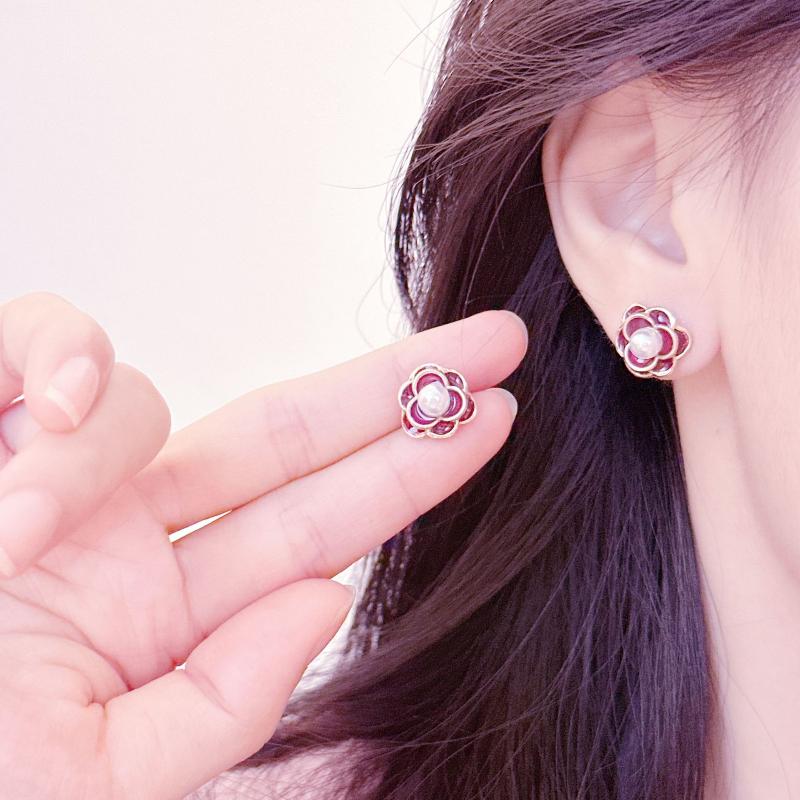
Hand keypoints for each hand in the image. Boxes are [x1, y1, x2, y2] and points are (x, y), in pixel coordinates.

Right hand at [0, 292, 526, 798]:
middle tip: (498, 340)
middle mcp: (120, 537)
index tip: (495, 416)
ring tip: (11, 526)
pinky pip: (49, 342)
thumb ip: (218, 707)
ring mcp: (49, 471)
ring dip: (98, 443)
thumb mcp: (93, 780)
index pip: (320, 522)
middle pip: (292, 438)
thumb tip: (324, 598)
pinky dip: (57, 366)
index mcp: (158, 619)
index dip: (411, 467)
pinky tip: (37, 419)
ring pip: (149, 396)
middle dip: (397, 387)